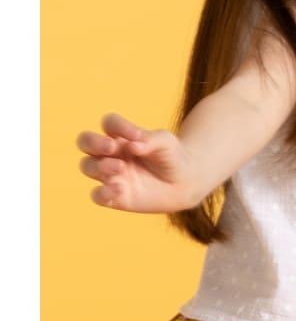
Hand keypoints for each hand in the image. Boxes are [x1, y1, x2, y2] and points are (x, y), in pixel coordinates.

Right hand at [77, 112, 193, 213]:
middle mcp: (111, 154)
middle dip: (93, 142)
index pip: (109, 124)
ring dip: (100, 166)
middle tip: (112, 147)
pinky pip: (97, 195)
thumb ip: (150, 140)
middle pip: (85, 141)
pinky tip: (119, 188)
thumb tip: (132, 145)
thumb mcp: (166, 143)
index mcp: (123, 137)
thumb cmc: (172, 157)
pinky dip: (103, 192)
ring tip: (120, 167)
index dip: (117, 126)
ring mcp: (111, 175)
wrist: (184, 184)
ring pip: (87, 166)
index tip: (135, 134)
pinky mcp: (115, 197)